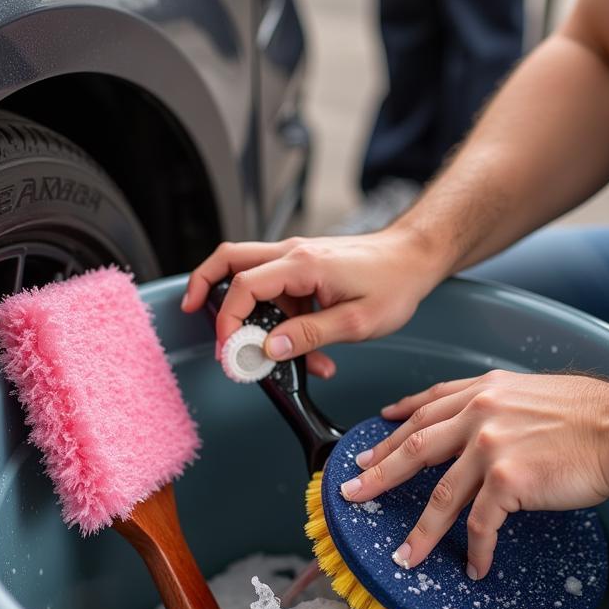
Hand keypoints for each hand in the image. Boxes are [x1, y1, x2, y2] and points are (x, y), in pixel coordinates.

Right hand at [180, 230, 444, 377]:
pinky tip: (305, 349)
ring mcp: (298, 257)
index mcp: (301, 264)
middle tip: (192, 312)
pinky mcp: (306, 267)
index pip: (243, 287)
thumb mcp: (355, 321)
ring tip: (274, 355)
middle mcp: (293, 253)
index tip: (231, 351)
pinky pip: (279, 291)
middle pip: (229, 260)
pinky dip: (280, 319)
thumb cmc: (394, 283)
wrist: (417, 257)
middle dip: (204, 286)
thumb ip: (309, 336)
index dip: (228, 321)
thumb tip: (269, 349)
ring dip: (255, 317)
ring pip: (252, 277)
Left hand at [338, 370, 608, 578]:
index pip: (428, 405)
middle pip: (414, 447)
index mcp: (485, 390)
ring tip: (404, 554)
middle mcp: (478, 413)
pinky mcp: (506, 480)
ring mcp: (489, 446)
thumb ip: (503, 405)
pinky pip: (481, 524)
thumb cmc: (593, 414)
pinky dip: (476, 549)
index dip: (398, 421)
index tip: (379, 432)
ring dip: (420, 531)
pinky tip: (475, 565)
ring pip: (438, 496)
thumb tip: (492, 425)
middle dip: (378, 472)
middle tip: (353, 490)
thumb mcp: (536, 391)